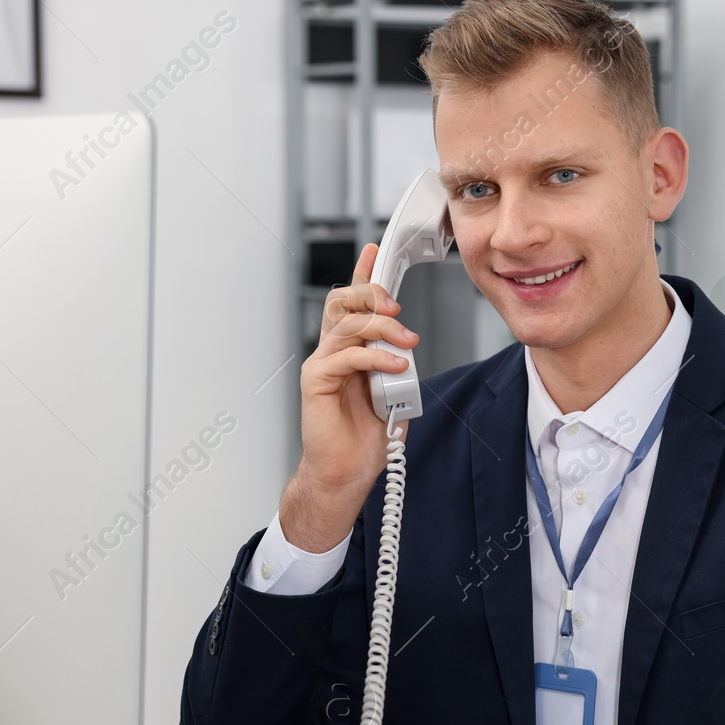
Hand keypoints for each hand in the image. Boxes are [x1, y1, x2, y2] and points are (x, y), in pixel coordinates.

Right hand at [281, 243, 419, 551]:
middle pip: (343, 302)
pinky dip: (374, 357)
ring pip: (347, 324)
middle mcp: (332, 352)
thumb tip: (408, 349)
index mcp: (349, 350)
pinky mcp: (317, 382)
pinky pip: (345, 356)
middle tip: (398, 306)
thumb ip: (396, 365)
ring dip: (381, 327)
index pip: (353, 304)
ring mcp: (322, 365)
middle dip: (371, 293)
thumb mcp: (392, 393)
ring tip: (407, 340)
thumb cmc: (365, 439)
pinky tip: (395, 366)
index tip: (375, 251)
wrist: (346, 473)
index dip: (362, 274)